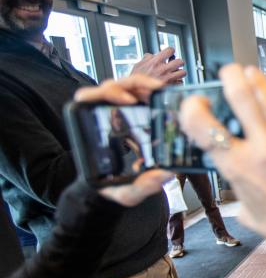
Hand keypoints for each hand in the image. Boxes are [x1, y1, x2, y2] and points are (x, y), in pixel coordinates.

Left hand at [73, 75, 173, 204]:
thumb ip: (142, 186)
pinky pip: (141, 95)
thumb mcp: (127, 193)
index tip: (129, 101)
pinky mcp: (135, 113)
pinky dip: (152, 91)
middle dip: (133, 84)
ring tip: (162, 91)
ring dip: (145, 85)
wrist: (118, 189)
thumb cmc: (116, 188)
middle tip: (154, 90)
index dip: (107, 93)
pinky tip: (165, 96)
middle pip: (112, 87)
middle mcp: (105, 118)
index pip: (88, 99)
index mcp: (94, 132)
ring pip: (127, 87)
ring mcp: (121, 113)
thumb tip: (163, 174)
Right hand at [131, 47, 185, 84]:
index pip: (170, 50)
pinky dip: (178, 83)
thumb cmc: (136, 81)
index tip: (170, 53)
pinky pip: (180, 82)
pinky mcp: (172, 87)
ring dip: (180, 73)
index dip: (170, 51)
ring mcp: (169, 79)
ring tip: (175, 74)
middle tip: (175, 65)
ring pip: (183, 72)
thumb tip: (152, 55)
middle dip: (178, 63)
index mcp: (155, 62)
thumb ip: (146, 59)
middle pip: (180, 61)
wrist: (137, 95)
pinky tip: (172, 83)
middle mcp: (163, 69)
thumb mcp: (137, 66)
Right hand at [179, 64, 265, 246]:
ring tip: (251, 74)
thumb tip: (232, 168)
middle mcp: (261, 149)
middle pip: (240, 95)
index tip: (195, 102)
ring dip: (257, 82)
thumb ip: (236, 182)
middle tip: (228, 72)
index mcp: (236, 167)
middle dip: (231, 77)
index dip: (192, 106)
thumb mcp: (246, 206)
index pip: (201, 123)